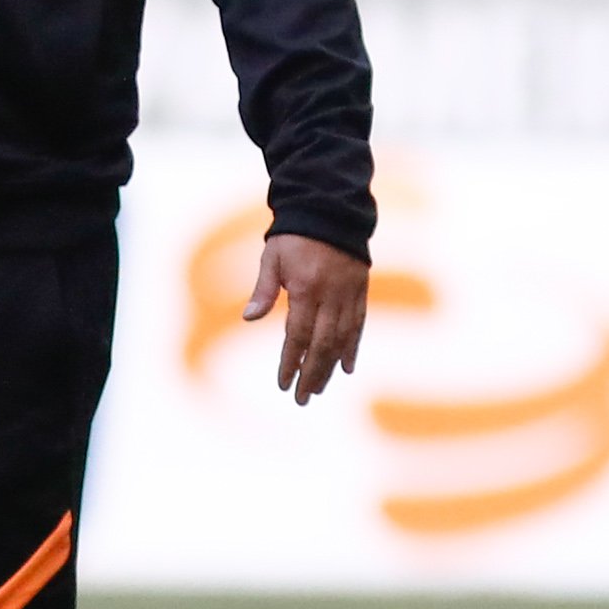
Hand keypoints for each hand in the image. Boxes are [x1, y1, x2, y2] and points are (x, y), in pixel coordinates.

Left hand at [245, 234, 368, 404]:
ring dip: (331, 367)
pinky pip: (358, 325)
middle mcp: (331, 296)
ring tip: (320, 387)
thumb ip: (264, 290)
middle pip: (323, 344)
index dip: (291, 361)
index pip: (298, 335)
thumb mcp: (271, 258)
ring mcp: (349, 295)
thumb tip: (249, 318)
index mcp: (306, 289)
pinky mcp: (360, 291)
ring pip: (342, 339)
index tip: (284, 383)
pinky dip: (353, 347)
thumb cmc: (293, 235)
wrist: (329, 210)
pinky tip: (347, 367)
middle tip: (303, 398)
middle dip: (312, 374)